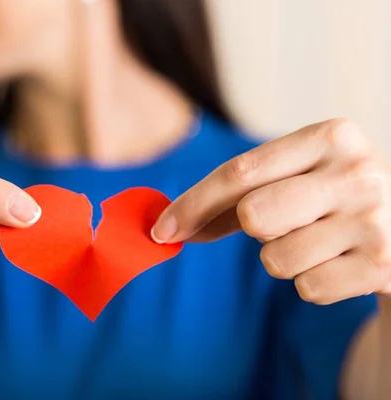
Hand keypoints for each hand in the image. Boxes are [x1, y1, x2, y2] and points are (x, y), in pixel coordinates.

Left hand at [152, 118, 390, 303]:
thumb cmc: (331, 201)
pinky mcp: (383, 266)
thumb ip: (234, 197)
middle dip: (254, 229)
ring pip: (276, 258)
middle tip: (282, 224)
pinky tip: (340, 264)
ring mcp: (375, 221)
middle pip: (253, 215)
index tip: (162, 229)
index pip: (240, 171)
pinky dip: (312, 283)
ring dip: (284, 259)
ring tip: (321, 243)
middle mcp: (358, 173)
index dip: (193, 203)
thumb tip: (168, 227)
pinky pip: (306, 288)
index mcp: (331, 136)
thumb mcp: (295, 180)